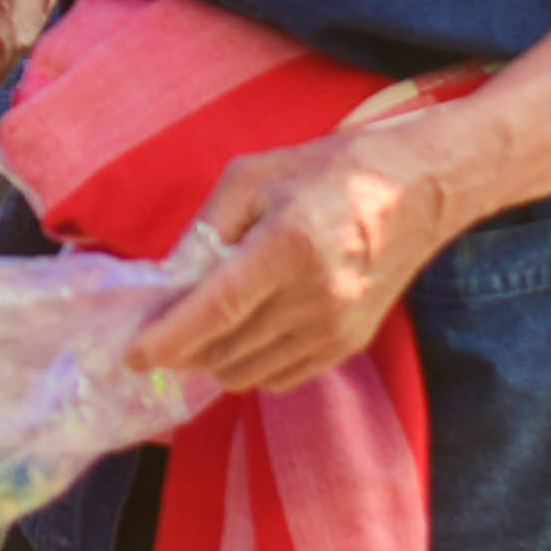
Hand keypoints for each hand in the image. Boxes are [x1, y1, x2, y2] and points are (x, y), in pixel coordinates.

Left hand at [126, 129, 454, 391]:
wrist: (418, 190)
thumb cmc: (327, 172)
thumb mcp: (254, 177)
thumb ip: (206, 228)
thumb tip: (169, 279)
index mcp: (289, 245)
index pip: (217, 309)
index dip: (169, 338)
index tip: (132, 356)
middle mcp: (316, 296)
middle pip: (226, 348)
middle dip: (183, 345)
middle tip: (162, 324)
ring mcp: (336, 328)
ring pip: (248, 372)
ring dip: (215, 357)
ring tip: (208, 322)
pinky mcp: (350, 345)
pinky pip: (280, 378)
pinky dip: (250, 364)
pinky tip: (248, 331)